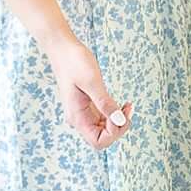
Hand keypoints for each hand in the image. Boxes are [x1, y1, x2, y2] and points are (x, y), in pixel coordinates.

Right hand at [36, 13, 127, 143]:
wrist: (62, 49)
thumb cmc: (74, 62)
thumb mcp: (92, 81)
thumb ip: (105, 103)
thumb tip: (120, 121)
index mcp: (77, 117)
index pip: (98, 142)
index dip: (113, 132)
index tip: (119, 113)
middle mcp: (79, 119)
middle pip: (103, 138)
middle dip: (119, 127)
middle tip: (128, 108)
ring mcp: (83, 113)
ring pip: (104, 129)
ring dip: (118, 121)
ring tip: (127, 105)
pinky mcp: (87, 106)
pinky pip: (103, 118)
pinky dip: (114, 114)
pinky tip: (122, 104)